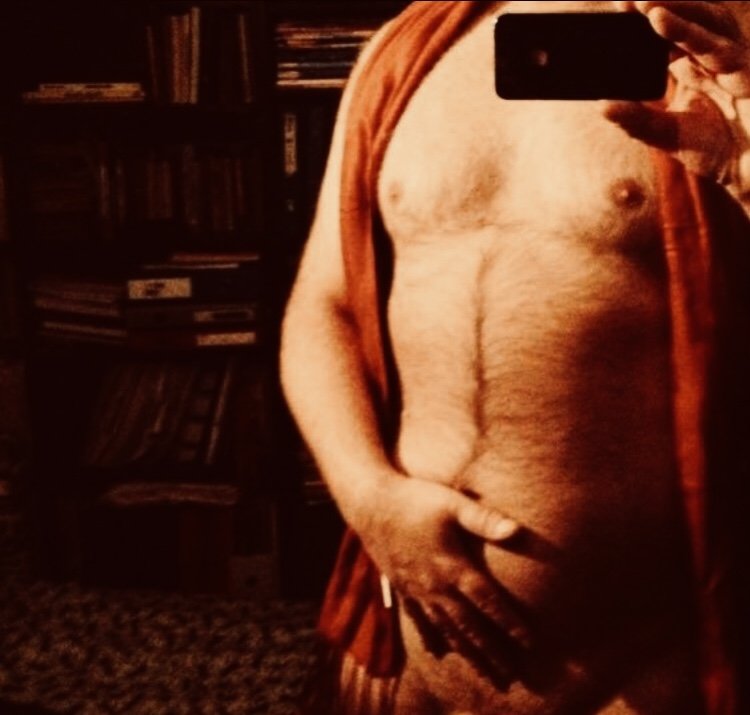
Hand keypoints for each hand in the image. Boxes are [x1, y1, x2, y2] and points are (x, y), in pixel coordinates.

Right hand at [354, 474, 528, 685]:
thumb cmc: (415, 500)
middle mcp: (436, 586)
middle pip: (469, 627)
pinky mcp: (401, 587)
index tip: (530, 645)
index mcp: (453, 567)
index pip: (488, 604)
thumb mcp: (453, 504)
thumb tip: (517, 530)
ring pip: (446, 630)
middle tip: (510, 675)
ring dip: (466, 653)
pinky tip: (437, 652)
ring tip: (484, 672)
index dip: (510, 625)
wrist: (370, 503)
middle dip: (491, 652)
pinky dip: (431, 639)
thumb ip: (485, 520)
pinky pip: (419, 621)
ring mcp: (416, 590)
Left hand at [603, 2, 749, 198]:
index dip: (648, 17)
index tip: (617, 6)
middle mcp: (715, 57)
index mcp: (696, 66)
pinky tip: (658, 18)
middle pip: (690, 17)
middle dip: (660, 2)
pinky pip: (714, 45)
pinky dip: (685, 31)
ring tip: (640, 1)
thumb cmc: (717, 151)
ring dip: (673, 6)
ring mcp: (734, 60)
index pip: (669, 33)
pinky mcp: (746, 70)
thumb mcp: (666, 135)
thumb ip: (636, 120)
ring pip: (705, 20)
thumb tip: (602, 105)